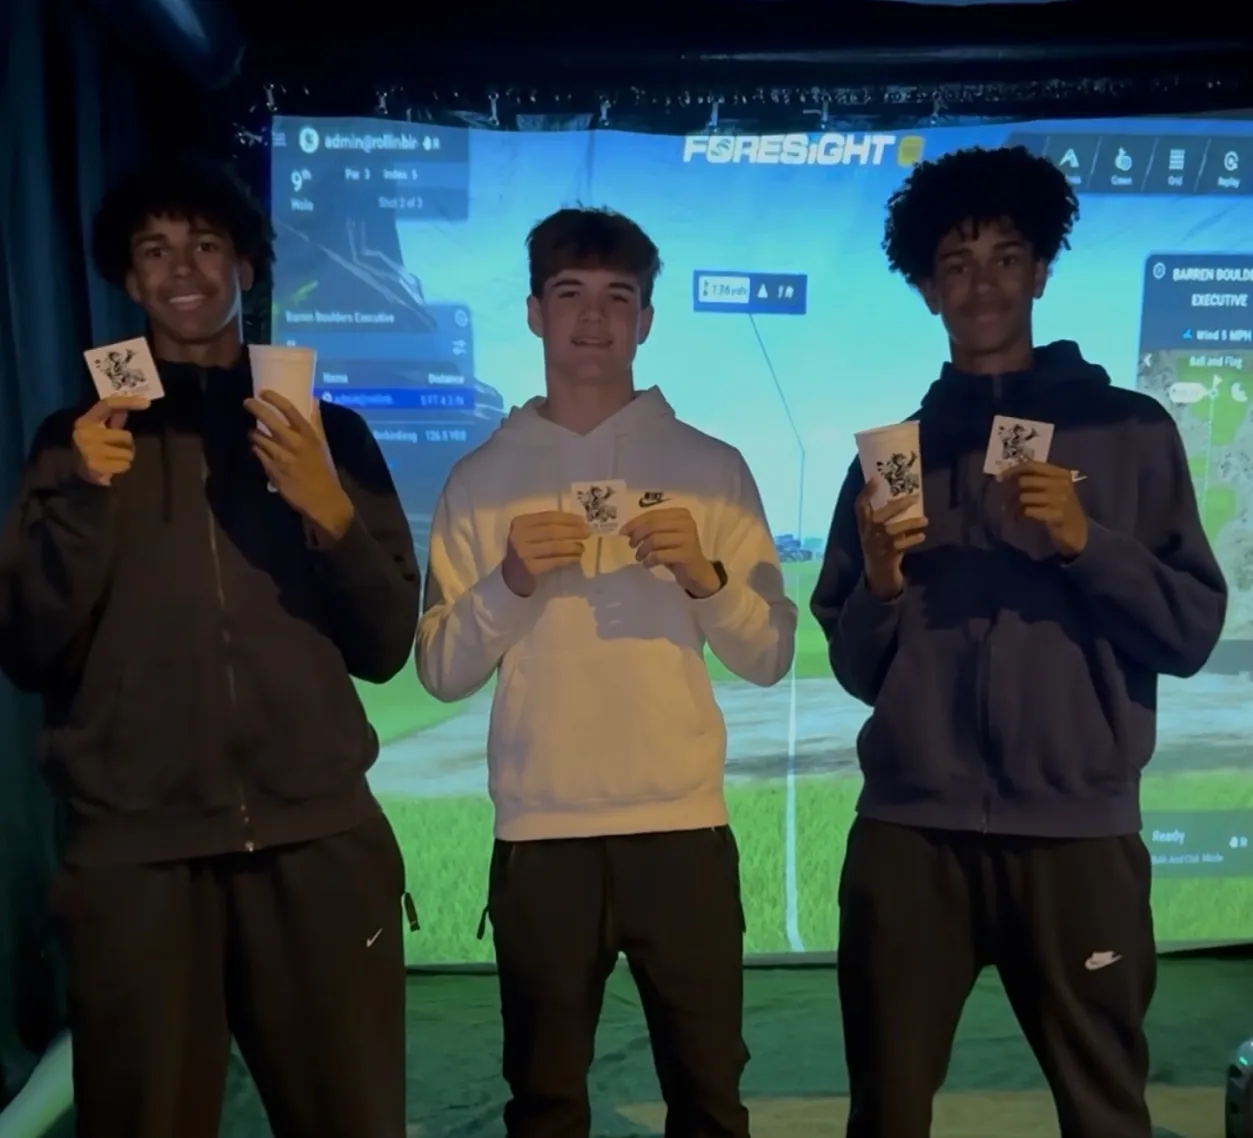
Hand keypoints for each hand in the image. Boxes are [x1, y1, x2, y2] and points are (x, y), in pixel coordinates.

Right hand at [72, 395, 150, 485]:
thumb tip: (130, 404)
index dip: (128, 402)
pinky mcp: (94, 466)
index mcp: (86, 421)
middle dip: (128, 444)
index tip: (147, 403)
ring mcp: (87, 450)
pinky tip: (112, 469)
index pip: (108, 404)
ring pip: (127, 453)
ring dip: (125, 458)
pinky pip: (124, 465)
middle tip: (118, 449)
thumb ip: (115, 418)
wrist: (78, 473)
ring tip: (114, 460)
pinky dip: (122, 468)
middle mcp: (84, 433)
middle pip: (126, 435)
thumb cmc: (94, 448)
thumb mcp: (101, 430)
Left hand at [246, 392, 354, 540]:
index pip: (289, 409)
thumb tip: (313, 400)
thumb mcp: (322, 444)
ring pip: (259, 437)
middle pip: (269, 420)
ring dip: (254, 432)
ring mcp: (281, 457)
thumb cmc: (323, 471)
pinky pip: (258, 453)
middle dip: (255, 408)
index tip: (263, 392)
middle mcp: (294, 443)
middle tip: (247, 402)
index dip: (273, 398)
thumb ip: (316, 422)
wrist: (322, 500)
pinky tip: (259, 449)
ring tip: (254, 432)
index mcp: (308, 435)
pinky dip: (256, 449)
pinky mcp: (272, 470)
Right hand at [501, 512, 589, 595]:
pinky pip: (554, 562)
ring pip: (554, 546)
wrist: (508, 575)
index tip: (582, 520)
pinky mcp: (529, 568)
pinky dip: (567, 559)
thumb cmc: (522, 550)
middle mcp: (519, 535)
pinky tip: (576, 558)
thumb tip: (577, 523)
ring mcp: (523, 552)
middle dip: (573, 531)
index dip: (568, 518)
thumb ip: (545, 526)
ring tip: (582, 547)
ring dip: (572, 546)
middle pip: (552, 531)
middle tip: (587, 533)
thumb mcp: (528, 533)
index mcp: (520, 522)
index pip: (548, 517)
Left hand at [619, 507, 721, 597]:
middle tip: (631, 545)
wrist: (697, 572)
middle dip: (637, 536)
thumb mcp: (665, 536)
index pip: (652, 514)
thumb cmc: (677, 552)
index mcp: (681, 514)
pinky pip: (659, 555)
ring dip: (642, 550)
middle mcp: (686, 522)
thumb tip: (626, 529)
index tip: (623, 532)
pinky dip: (649, 560)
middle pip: (652, 525)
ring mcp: (688, 538)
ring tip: (639, 557)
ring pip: (654, 540)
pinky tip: (647, 564)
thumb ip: (650, 528)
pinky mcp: (686, 554)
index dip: (635, 523)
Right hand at [856, 478, 927, 599]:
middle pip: (879, 516)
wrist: (878, 573)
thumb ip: (885, 516)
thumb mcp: (877, 530)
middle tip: (915, 498)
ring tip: (925, 520)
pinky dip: (912, 540)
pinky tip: (921, 536)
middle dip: (897, 506)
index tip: (876, 478)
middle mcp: (867, 533)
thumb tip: (906, 496)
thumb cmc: (881, 545)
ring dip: (910, 524)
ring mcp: (876, 545)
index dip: (866, 492)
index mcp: (863, 524)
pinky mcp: (886, 556)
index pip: (859, 505)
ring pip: (892, 530)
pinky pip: (901, 545)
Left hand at [998, 461, 1088, 558]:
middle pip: (1025, 481)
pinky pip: (1029, 510)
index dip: (1013, 470)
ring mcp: (1061, 499)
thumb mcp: (1052, 489)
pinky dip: (1021, 514)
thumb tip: (1006, 476)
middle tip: (1005, 500)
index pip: (1032, 465)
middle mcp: (1062, 484)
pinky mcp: (1057, 514)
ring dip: (1013, 505)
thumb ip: (1036, 480)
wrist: (1077, 530)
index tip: (999, 478)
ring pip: (1025, 496)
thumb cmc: (1060, 507)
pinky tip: (1020, 517)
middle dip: (1011, 491)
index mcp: (1061, 474)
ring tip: (1012, 511)